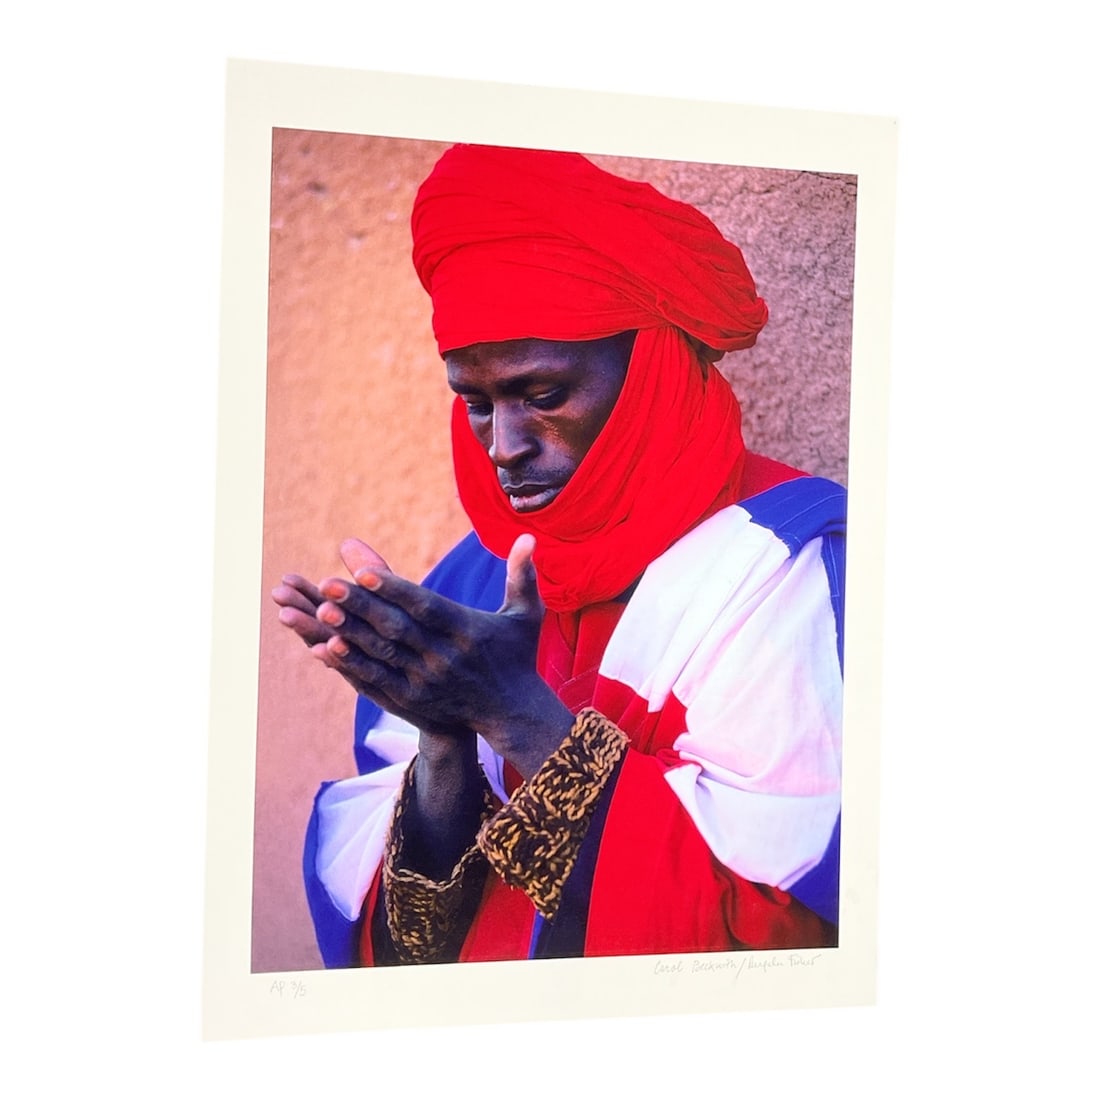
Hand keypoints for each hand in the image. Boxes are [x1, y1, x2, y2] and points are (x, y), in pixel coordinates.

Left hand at [314, 534, 572, 776]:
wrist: (512, 712)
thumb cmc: (517, 655)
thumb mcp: (526, 614)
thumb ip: (523, 574)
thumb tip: (529, 537)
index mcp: (468, 630)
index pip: (426, 606)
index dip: (395, 589)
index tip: (363, 571)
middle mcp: (445, 657)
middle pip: (396, 628)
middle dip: (360, 605)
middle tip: (326, 582)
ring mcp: (427, 681)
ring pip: (381, 653)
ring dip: (348, 632)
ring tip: (318, 609)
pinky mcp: (413, 700)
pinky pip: (376, 680)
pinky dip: (351, 664)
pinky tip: (324, 648)